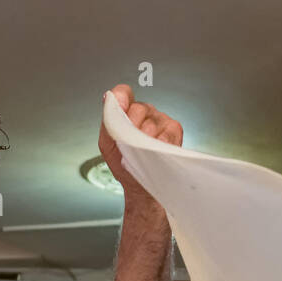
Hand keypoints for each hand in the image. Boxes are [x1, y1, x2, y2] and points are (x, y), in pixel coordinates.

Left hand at [98, 84, 182, 203]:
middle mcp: (146, 112)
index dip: (122, 98)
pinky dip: (159, 146)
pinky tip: (154, 153)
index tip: (120, 106)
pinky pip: (166, 134)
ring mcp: (161, 120)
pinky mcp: (174, 129)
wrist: (141, 187)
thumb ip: (107, 120)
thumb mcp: (107, 143)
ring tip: (140, 153)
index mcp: (128, 112)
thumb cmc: (125, 164)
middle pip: (138, 108)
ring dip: (144, 140)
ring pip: (151, 123)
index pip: (124, 93)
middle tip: (129, 143)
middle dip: (131, 127)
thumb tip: (108, 98)